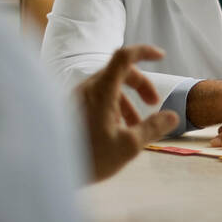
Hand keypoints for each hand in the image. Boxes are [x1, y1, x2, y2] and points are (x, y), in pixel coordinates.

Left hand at [77, 45, 178, 181]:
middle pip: (119, 72)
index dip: (144, 52)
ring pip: (108, 87)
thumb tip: (173, 116)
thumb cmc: (88, 158)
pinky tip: (115, 131)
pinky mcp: (69, 109)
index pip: (124, 57)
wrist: (47, 170)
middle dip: (140, 85)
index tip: (161, 56)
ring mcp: (76, 98)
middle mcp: (86, 88)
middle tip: (154, 104)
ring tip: (134, 126)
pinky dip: (112, 106)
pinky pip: (96, 98)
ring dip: (127, 100)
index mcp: (101, 90)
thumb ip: (153, 128)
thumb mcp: (128, 146)